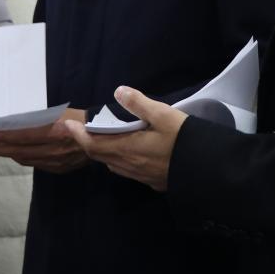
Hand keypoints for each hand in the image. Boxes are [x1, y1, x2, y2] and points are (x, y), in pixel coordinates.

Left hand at [0, 108, 88, 173]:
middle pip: (20, 151)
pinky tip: (16, 154)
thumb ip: (40, 121)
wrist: (104, 136)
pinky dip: (23, 158)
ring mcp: (57, 161)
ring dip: (9, 155)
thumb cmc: (81, 118)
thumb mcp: (60, 114)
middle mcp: (54, 149)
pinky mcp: (60, 168)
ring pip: (26, 160)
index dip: (4, 137)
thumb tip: (17, 124)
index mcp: (55, 132)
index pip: (22, 137)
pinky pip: (36, 164)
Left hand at [63, 87, 187, 191]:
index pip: (93, 144)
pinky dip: (117, 159)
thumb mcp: (164, 115)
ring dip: (102, 152)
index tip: (67, 125)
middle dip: (87, 142)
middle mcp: (129, 165)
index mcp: (127, 148)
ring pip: (112, 165)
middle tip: (80, 130)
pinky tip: (126, 152)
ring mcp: (140, 176)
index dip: (78, 135)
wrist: (207, 171)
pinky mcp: (152, 182)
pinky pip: (125, 171)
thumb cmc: (184, 140)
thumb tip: (118, 92)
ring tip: (101, 138)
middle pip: (100, 156)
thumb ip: (139, 103)